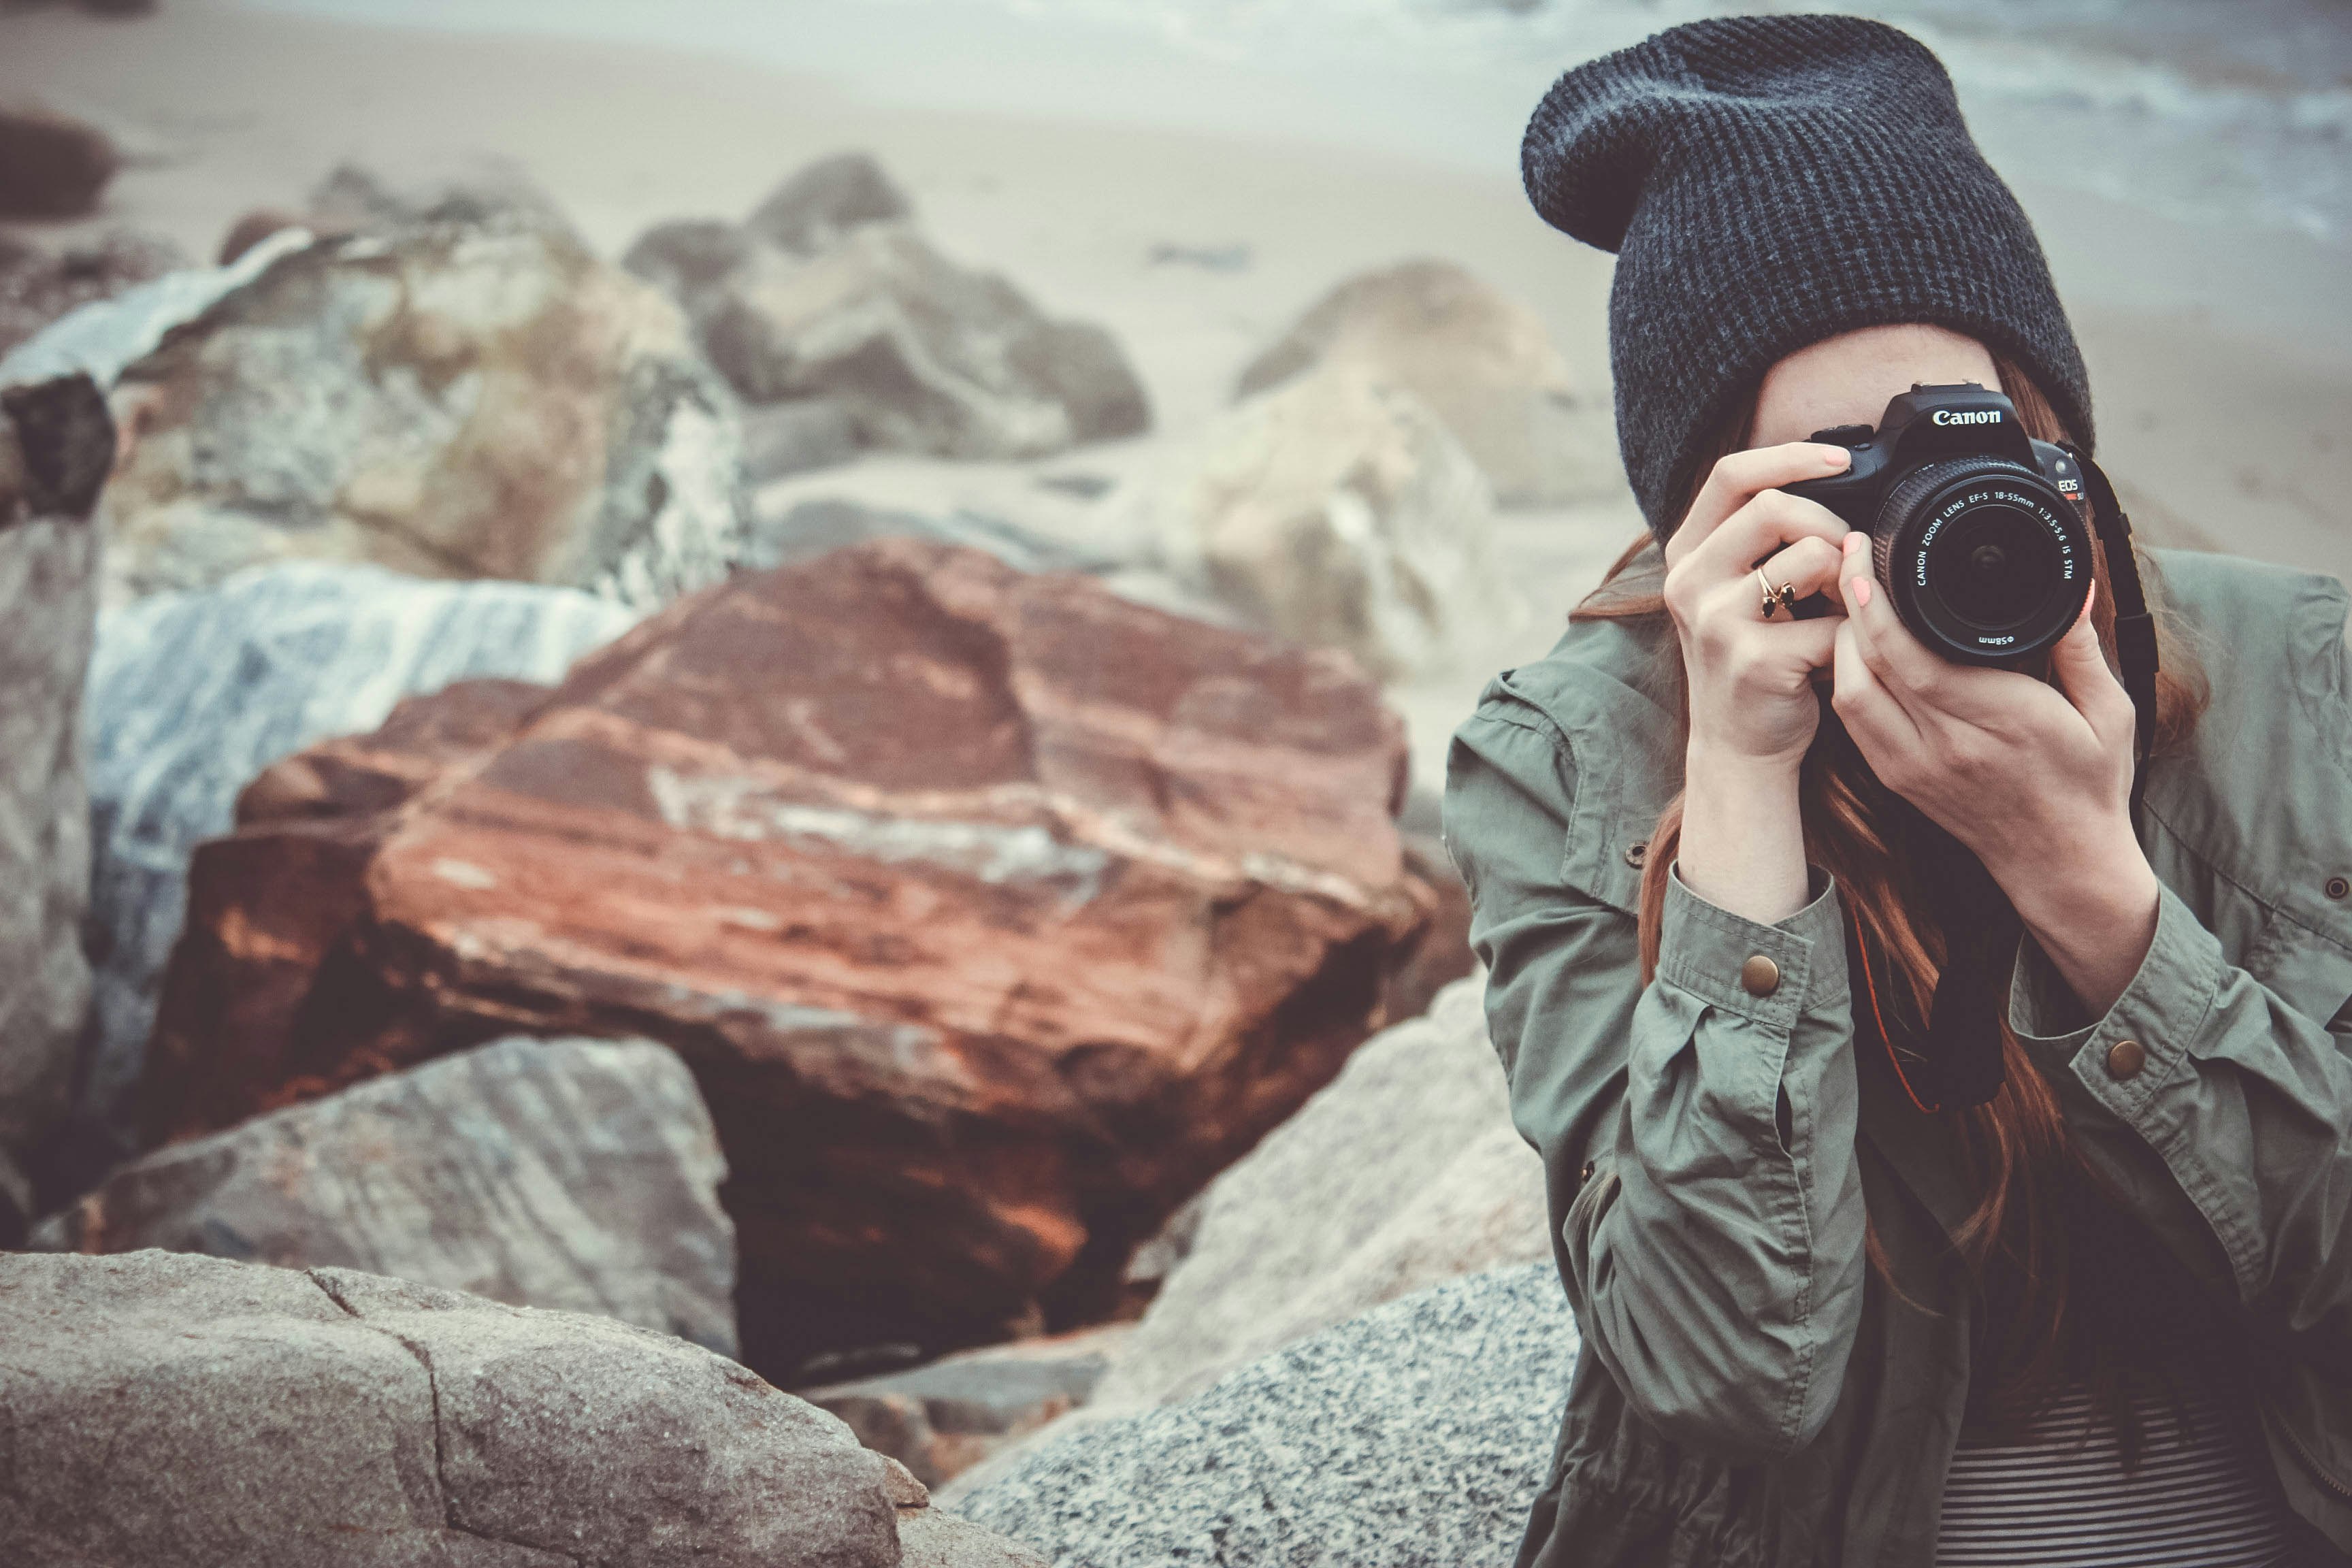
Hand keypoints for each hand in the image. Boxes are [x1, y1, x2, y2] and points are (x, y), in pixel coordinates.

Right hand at [1663, 443, 1851, 922]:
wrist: (1738, 747)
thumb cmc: (1753, 659)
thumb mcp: (1738, 590)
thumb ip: (1764, 540)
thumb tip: (1838, 484)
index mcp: (1687, 554)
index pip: (1731, 474)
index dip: (1790, 456)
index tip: (1842, 460)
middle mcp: (1689, 581)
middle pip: (1772, 507)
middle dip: (1830, 521)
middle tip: (1851, 551)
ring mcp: (1715, 621)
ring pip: (1807, 556)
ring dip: (1845, 574)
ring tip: (1845, 602)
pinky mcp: (1753, 659)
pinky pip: (1831, 622)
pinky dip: (1851, 633)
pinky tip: (1843, 648)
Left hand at [1831, 534, 2158, 1013]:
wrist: (2063, 865)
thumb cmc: (2090, 787)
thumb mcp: (2108, 712)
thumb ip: (2083, 647)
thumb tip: (2078, 585)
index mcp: (1997, 721)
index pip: (1910, 657)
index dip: (1874, 605)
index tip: (1864, 557)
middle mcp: (1944, 745)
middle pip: (1865, 669)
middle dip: (1847, 608)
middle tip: (1846, 559)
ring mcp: (1913, 767)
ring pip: (1848, 696)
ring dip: (1840, 644)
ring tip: (1849, 599)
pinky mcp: (1897, 780)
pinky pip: (1853, 722)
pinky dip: (1846, 680)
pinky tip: (1853, 649)